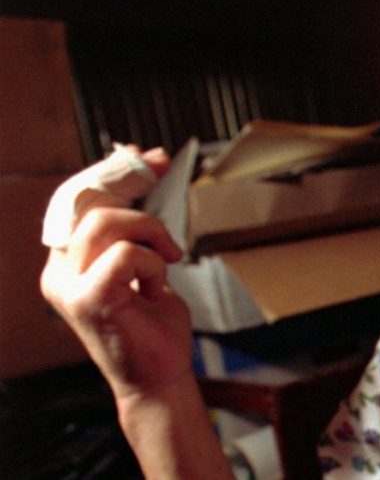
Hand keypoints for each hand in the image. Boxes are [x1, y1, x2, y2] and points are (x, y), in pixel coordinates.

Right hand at [40, 147, 192, 397]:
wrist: (160, 376)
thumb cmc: (155, 326)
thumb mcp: (145, 264)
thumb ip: (133, 229)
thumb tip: (143, 171)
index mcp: (67, 263)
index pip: (76, 202)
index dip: (111, 172)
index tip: (149, 156)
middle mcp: (59, 272)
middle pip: (86, 202)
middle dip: (128, 179)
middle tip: (162, 166)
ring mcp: (68, 286)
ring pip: (105, 221)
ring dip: (150, 232)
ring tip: (167, 259)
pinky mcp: (87, 299)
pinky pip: (125, 253)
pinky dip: (152, 262)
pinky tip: (155, 287)